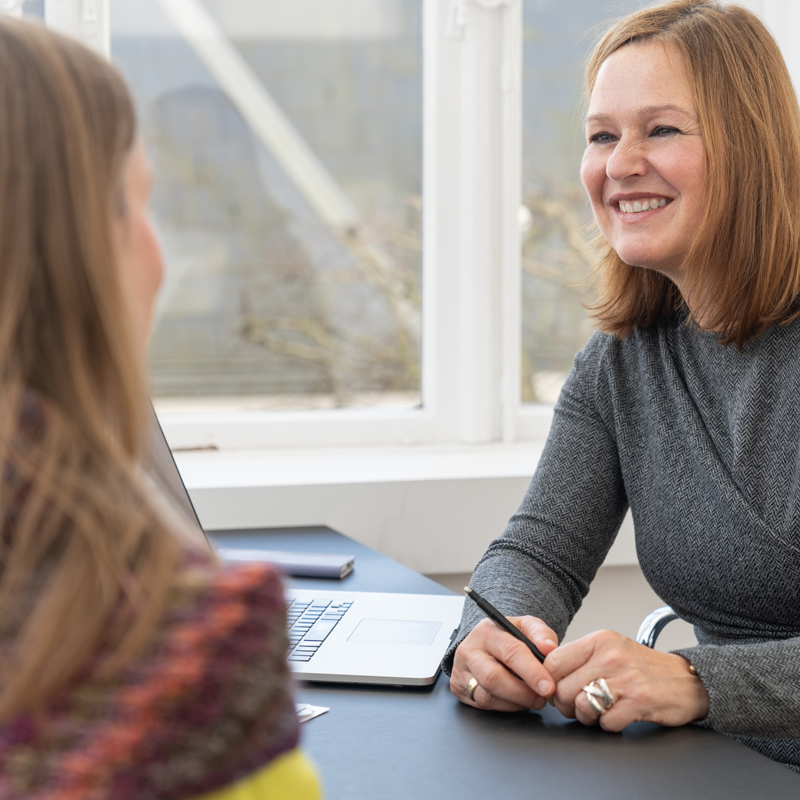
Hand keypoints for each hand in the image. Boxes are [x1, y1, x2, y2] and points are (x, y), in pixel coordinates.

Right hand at [451, 616, 558, 711]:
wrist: (486, 644)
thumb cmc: (508, 637)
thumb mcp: (526, 627)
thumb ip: (541, 634)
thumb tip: (550, 648)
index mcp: (487, 630)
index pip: (510, 651)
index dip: (531, 671)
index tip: (548, 685)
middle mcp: (469, 650)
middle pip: (493, 677)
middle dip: (522, 692)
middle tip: (542, 697)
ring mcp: (461, 670)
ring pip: (487, 696)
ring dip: (515, 702)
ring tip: (533, 699)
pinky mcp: (458, 687)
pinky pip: (483, 705)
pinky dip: (505, 707)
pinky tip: (517, 700)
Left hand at [544, 629, 709, 730]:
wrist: (686, 680)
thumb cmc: (642, 667)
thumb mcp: (609, 650)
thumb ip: (580, 659)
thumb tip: (547, 674)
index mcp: (599, 640)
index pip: (554, 660)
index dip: (548, 681)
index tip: (554, 690)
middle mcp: (610, 656)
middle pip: (563, 688)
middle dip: (565, 705)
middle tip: (577, 706)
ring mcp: (625, 679)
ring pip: (581, 706)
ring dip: (586, 717)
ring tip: (598, 711)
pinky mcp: (639, 702)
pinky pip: (606, 723)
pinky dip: (608, 725)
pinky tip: (618, 716)